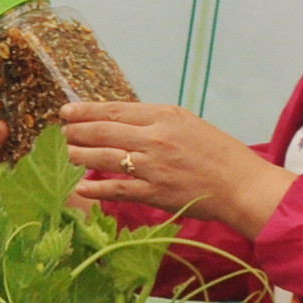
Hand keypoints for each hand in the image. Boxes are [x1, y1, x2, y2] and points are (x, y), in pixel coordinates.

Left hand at [65, 102, 292, 237]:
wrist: (241, 184)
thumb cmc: (218, 153)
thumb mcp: (187, 124)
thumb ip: (155, 122)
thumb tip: (121, 123)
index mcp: (164, 115)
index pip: (115, 110)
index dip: (86, 111)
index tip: (67, 110)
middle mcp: (155, 137)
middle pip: (104, 131)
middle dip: (77, 131)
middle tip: (60, 132)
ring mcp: (153, 166)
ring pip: (105, 158)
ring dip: (81, 156)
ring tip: (67, 154)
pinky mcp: (155, 193)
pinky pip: (117, 189)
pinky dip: (96, 189)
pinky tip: (81, 187)